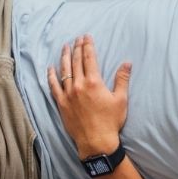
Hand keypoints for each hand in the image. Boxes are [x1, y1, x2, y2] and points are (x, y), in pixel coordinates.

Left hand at [47, 35, 131, 157]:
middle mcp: (79, 85)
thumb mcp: (121, 99)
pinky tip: (50, 68)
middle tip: (77, 38)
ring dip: (64, 57)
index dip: (88, 45)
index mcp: (94, 82)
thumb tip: (127, 63)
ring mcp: (68, 94)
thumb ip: (122, 79)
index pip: (89, 58)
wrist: (96, 141)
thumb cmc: (111, 121)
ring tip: (65, 47)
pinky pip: (53, 86)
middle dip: (76, 48)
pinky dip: (51, 76)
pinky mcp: (61, 104)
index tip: (86, 37)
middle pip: (76, 61)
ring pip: (64, 71)